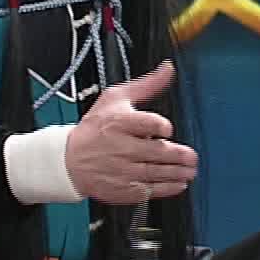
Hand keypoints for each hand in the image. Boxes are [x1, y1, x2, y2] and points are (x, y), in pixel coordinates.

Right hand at [65, 61, 197, 204]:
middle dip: (179, 154)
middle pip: (157, 151)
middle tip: (190, 156)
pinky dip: (168, 188)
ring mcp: (121, 170)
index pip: (148, 123)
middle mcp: (120, 147)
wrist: (69, 160)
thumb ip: (147, 85)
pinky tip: (178, 183)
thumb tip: (168, 69)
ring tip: (189, 169)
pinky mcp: (122, 189)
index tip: (168, 129)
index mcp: (119, 123)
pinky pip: (150, 190)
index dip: (162, 127)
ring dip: (178, 172)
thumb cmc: (95, 129)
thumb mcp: (115, 99)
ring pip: (157, 172)